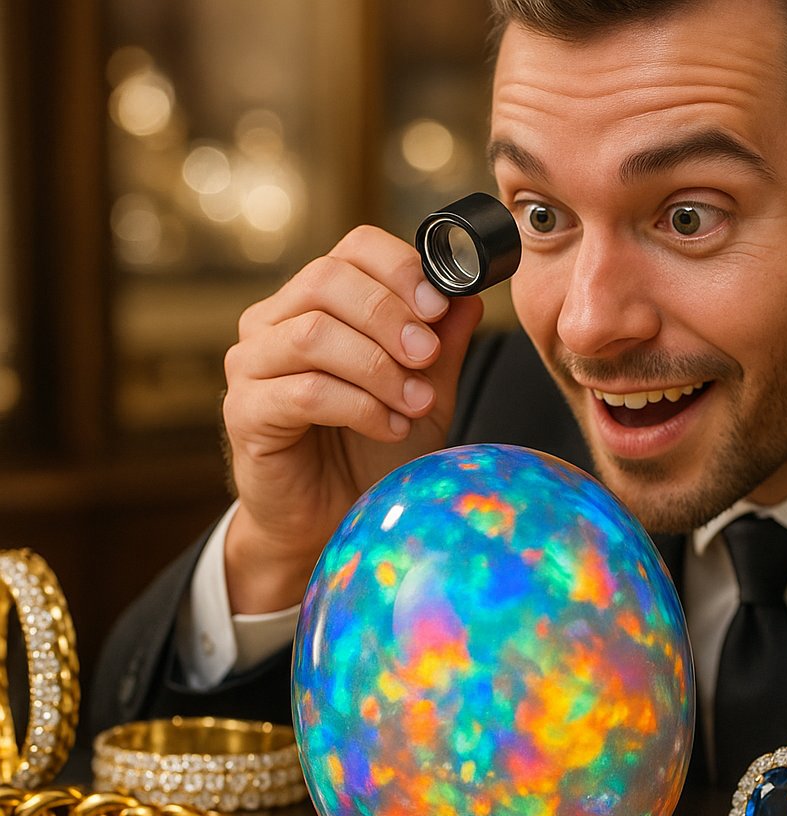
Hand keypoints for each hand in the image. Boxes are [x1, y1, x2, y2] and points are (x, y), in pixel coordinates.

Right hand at [221, 225, 483, 612]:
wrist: (333, 520)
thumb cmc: (372, 454)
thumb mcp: (425, 394)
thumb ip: (442, 346)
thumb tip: (467, 294)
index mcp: (318, 302)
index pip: (353, 249)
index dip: (400, 269)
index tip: (438, 308)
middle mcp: (275, 321)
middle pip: (328, 280)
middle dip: (390, 316)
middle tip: (428, 356)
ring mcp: (252, 364)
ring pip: (313, 334)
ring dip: (378, 367)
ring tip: (416, 403)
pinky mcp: (244, 411)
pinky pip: (303, 392)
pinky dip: (359, 407)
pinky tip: (390, 428)